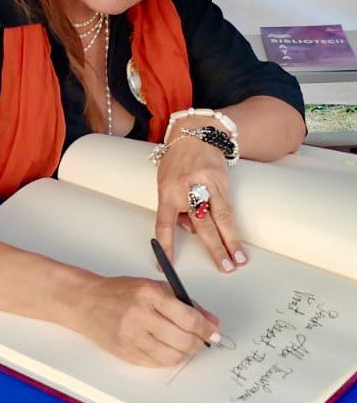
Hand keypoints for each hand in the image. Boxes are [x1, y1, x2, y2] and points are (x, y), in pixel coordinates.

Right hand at [75, 275, 219, 366]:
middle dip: (199, 343)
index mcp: (149, 294)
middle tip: (202, 340)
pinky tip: (167, 348)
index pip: (189, 318)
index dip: (207, 329)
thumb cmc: (120, 292)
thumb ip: (184, 302)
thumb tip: (211, 322)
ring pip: (173, 356)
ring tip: (185, 345)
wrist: (86, 302)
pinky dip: (168, 358)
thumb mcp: (153, 287)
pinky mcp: (126, 352)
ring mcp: (131, 336)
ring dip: (185, 353)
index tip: (214, 332)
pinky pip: (157, 363)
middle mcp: (140, 315)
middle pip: (184, 340)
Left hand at [154, 133, 245, 272]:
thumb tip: (190, 230)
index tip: (164, 264)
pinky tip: (239, 241)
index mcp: (166, 192)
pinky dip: (233, 227)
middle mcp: (186, 190)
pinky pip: (227, 208)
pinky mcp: (222, 183)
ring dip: (231, 241)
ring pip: (221, 218)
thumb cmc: (177, 162)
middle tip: (224, 267)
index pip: (164, 225)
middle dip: (214, 248)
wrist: (195, 134)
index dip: (165, 246)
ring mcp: (207, 186)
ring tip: (238, 260)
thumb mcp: (165, 183)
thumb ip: (175, 207)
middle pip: (201, 224)